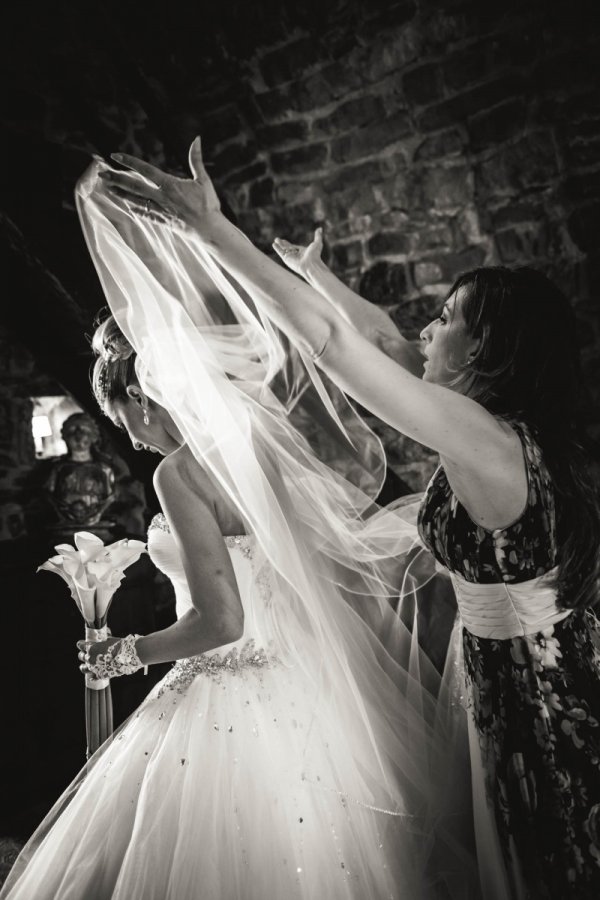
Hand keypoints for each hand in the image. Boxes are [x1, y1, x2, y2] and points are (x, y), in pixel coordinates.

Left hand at [77, 634, 144, 678]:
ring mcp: (94, 668)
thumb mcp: (110, 639)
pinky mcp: (100, 675)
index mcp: (91, 648)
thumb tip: (102, 637)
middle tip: (86, 653)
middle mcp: (90, 658)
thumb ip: (103, 640)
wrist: (130, 655)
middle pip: (81, 656)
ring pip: (83, 668)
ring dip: (84, 666)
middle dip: (83, 653)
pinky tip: (92, 676)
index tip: (82, 644)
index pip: (80, 645)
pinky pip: (93, 677)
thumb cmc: (120, 645)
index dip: (82, 644)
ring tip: (85, 665)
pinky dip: (92, 676)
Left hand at [97, 136, 220, 232]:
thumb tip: (197, 139)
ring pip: (135, 200)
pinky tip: (125, 205)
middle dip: (116, 179)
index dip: (129, 161)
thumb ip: (196, 159)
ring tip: (107, 187)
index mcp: (170, 185)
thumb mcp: (203, 180)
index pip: (145, 170)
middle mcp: (161, 198)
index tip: (115, 156)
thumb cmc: (208, 204)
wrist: (209, 230)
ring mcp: (160, 211)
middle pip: (134, 186)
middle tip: (101, 174)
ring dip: (120, 193)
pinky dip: (134, 208)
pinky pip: (144, 214)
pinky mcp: (162, 221)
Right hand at [272, 227, 323, 277]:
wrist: (310, 264)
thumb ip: (318, 235)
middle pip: (288, 248)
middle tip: (277, 239)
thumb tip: (320, 228)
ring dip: (279, 245)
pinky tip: (274, 244)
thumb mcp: (317, 243)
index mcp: (302, 252)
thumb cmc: (314, 255)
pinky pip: (281, 252)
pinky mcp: (287, 259)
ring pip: (284, 250)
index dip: (289, 244)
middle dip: (283, 244)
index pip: (294, 247)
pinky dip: (277, 248)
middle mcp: (296, 255)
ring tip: (275, 240)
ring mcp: (291, 257)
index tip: (284, 241)